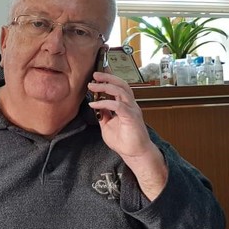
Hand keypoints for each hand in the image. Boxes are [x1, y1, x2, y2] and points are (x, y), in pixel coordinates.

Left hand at [88, 72, 167, 199]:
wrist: (135, 153)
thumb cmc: (124, 141)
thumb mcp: (108, 125)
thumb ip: (103, 114)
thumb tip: (96, 105)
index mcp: (126, 106)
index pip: (119, 87)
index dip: (109, 80)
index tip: (97, 76)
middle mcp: (130, 105)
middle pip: (121, 85)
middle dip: (108, 77)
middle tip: (95, 74)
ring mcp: (132, 110)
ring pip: (120, 91)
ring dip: (105, 86)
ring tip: (92, 85)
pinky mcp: (131, 117)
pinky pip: (117, 105)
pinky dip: (104, 103)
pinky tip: (94, 104)